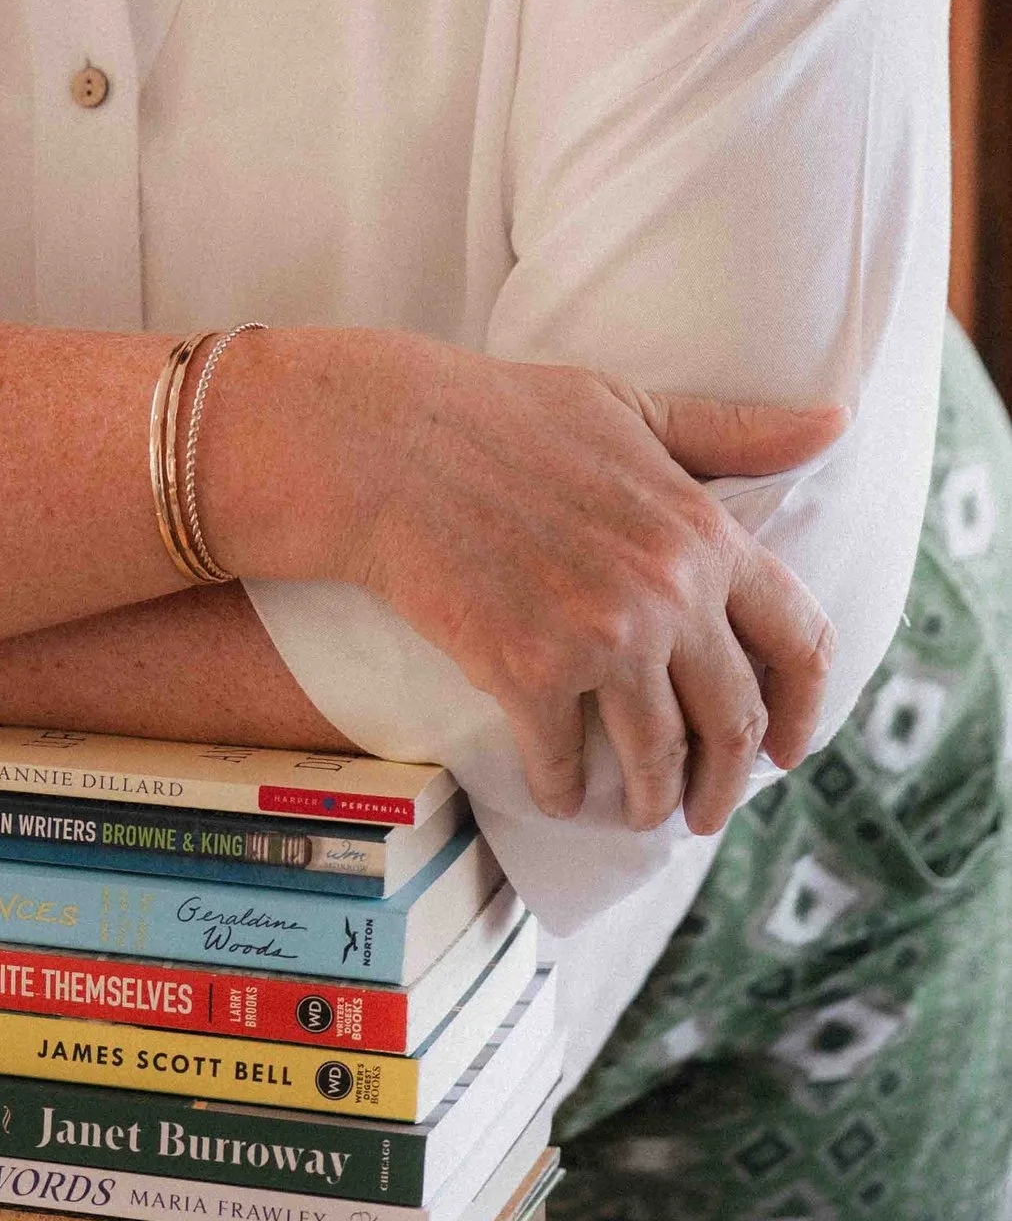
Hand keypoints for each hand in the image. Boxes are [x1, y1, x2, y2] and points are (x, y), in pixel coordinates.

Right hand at [221, 330, 843, 834]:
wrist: (388, 444)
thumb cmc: (504, 415)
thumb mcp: (633, 409)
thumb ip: (734, 434)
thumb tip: (832, 424)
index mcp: (702, 533)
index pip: (797, 640)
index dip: (803, 707)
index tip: (787, 748)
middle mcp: (667, 594)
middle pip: (732, 720)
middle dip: (727, 780)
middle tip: (708, 810)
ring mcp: (600, 639)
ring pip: (657, 756)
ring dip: (655, 799)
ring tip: (642, 811)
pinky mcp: (527, 674)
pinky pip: (565, 764)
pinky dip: (566, 792)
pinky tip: (561, 796)